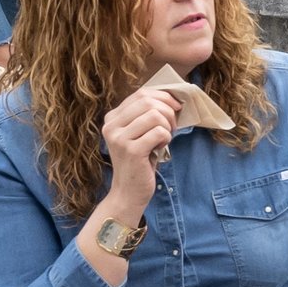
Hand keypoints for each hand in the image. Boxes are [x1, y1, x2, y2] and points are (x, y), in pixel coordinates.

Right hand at [102, 82, 184, 209]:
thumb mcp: (138, 133)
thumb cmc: (139, 161)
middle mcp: (111, 126)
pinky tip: (160, 147)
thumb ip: (146, 114)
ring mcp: (119, 138)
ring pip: (155, 115)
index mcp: (112, 118)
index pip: (141, 93)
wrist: (128, 193)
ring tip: (164, 138)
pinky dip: (166, 138)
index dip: (163, 96)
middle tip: (172, 126)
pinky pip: (159, 132)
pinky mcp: (131, 150)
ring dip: (167, 126)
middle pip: (148, 101)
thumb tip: (172, 97)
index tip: (175, 107)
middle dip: (168, 111)